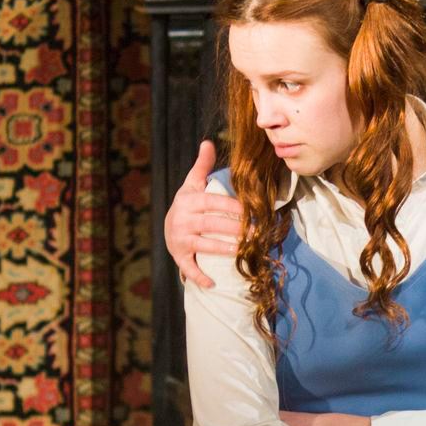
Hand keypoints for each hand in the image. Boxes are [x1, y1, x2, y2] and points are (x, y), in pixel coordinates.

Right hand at [165, 141, 244, 288]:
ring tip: (244, 252)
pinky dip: (199, 276)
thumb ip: (202, 165)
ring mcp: (180, 239)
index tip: (254, 211)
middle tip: (257, 234)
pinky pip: (188, 267)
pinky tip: (213, 283)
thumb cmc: (188, 204)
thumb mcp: (192, 184)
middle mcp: (183, 219)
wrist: (168, 227)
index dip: (234, 207)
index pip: (215, 202)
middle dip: (235, 229)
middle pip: (212, 224)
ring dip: (224, 250)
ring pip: (204, 245)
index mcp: (189, 200)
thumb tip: (208, 141)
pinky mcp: (179, 255)